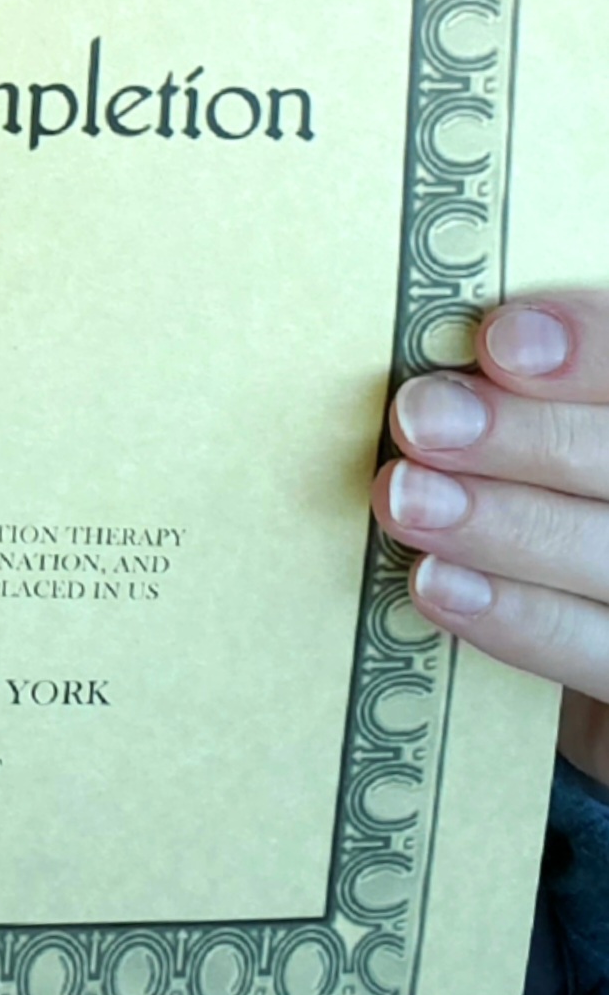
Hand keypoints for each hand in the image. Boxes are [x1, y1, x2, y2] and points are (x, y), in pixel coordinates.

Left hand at [372, 293, 608, 788]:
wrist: (581, 629)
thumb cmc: (541, 497)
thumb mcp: (528, 440)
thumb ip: (511, 396)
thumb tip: (430, 368)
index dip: (588, 350)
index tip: (499, 342)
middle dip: (524, 439)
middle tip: (419, 421)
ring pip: (608, 554)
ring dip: (502, 525)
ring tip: (407, 498)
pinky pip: (597, 652)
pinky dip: (517, 619)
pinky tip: (437, 584)